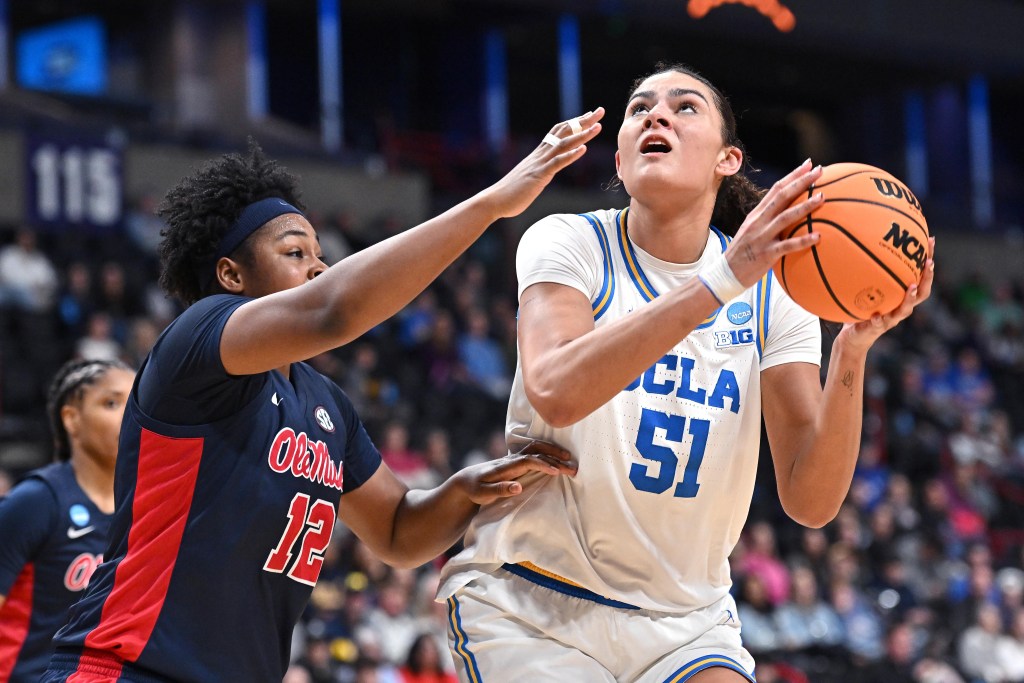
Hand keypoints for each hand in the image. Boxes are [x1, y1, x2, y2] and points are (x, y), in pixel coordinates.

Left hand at [454, 439, 576, 504]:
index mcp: (505, 466)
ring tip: (569, 458)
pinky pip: (536, 452)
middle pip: (536, 452)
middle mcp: (512, 459)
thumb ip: (500, 489)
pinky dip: (548, 451)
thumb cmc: (475, 488)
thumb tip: (517, 487)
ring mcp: (515, 458)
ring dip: (553, 451)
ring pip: (537, 448)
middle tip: (573, 467)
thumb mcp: (483, 493)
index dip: (542, 464)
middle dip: (555, 457)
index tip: (557, 472)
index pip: (527, 461)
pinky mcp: (517, 461)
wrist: (467, 479)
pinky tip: (558, 456)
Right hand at [482, 108, 604, 219]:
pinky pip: (557, 163)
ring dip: (582, 135)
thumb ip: (541, 170)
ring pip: (564, 144)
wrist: (495, 200)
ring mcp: (539, 163)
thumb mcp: (531, 177)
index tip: (589, 115)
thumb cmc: (512, 192)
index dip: (575, 122)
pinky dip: (571, 155)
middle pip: (564, 131)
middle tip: (600, 111)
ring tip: (597, 127)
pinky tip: (583, 149)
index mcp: (539, 153)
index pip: (559, 131)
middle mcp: (540, 154)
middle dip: (583, 121)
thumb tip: (548, 169)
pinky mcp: (539, 175)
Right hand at [725, 159, 824, 286]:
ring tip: (823, 197)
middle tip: (820, 171)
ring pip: (786, 217)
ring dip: (805, 206)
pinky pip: (787, 246)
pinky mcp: (766, 254)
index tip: (809, 165)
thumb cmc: (743, 253)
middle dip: (801, 181)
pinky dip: (803, 240)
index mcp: (756, 214)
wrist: (726, 273)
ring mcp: (762, 237)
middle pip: (782, 196)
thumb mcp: (752, 231)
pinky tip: (818, 236)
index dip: (793, 176)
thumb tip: (790, 213)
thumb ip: (768, 221)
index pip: (776, 189)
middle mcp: (759, 222)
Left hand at [839, 237, 935, 349]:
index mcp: (902, 296)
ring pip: (905, 309)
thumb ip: (866, 270)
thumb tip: (862, 242)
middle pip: (922, 292)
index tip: (930, 241)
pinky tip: (875, 315)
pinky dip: (878, 319)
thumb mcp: (864, 287)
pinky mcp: (876, 329)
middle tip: (929, 262)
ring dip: (909, 298)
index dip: (927, 260)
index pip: (920, 276)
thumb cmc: (862, 309)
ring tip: (911, 287)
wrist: (854, 336)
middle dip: (927, 277)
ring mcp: (890, 319)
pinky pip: (878, 324)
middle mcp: (901, 307)